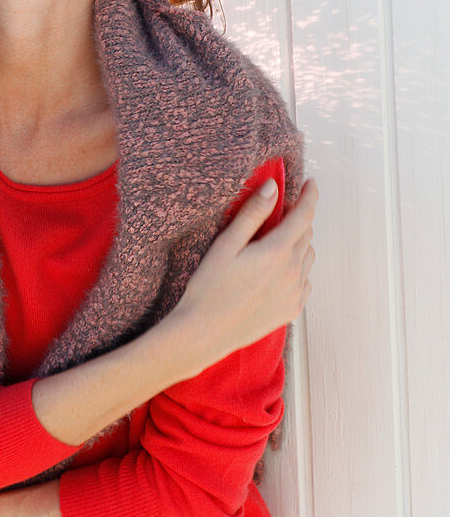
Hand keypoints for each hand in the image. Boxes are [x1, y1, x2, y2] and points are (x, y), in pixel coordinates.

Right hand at [174, 177, 317, 377]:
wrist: (204, 333)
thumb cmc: (209, 287)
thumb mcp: (226, 244)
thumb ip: (252, 214)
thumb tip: (272, 188)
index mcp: (277, 251)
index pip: (304, 214)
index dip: (310, 195)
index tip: (311, 183)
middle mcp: (293, 272)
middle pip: (306, 234)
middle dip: (298, 219)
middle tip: (279, 213)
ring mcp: (295, 293)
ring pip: (307, 257)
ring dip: (298, 244)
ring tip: (274, 243)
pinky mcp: (292, 310)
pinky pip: (305, 281)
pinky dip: (297, 269)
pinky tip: (276, 271)